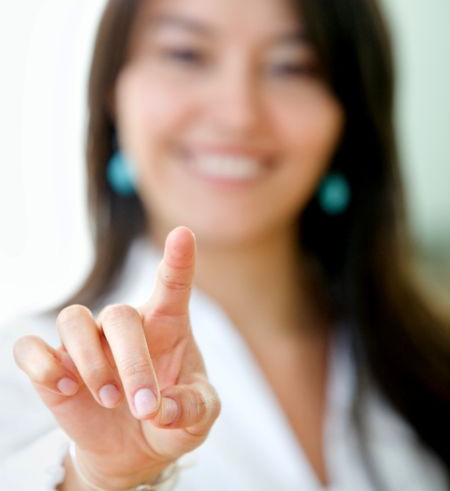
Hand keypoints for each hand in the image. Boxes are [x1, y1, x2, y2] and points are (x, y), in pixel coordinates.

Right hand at [13, 226, 220, 488]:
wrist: (134, 451)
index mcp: (166, 323)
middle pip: (119, 315)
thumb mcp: (198, 419)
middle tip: (146, 407)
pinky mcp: (53, 364)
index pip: (172, 282)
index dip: (178, 258)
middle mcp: (124, 324)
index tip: (183, 235)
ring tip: (109, 400)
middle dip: (133, 364)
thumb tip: (164, 410)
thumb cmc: (172, 418)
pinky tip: (65, 388)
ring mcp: (86, 341)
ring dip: (91, 362)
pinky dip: (42, 365)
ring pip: (73, 320)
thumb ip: (194, 409)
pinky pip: (31, 347)